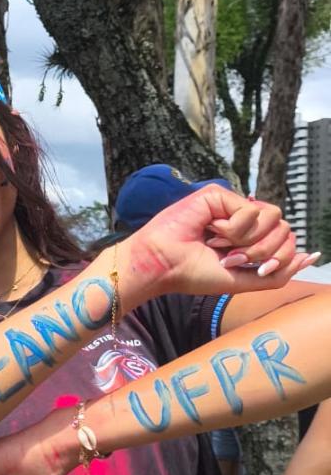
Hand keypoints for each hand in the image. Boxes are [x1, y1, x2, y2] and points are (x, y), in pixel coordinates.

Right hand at [120, 187, 314, 301]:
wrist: (164, 266)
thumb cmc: (194, 274)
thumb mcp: (244, 280)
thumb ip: (279, 272)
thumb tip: (311, 256)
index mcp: (249, 237)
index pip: (287, 239)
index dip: (278, 258)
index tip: (254, 270)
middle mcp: (243, 219)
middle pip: (284, 229)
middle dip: (263, 251)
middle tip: (232, 258)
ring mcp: (231, 205)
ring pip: (272, 217)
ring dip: (249, 240)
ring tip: (222, 244)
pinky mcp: (219, 194)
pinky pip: (250, 211)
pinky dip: (234, 229)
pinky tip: (210, 230)